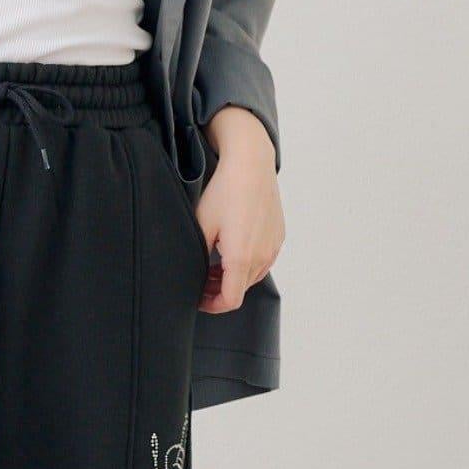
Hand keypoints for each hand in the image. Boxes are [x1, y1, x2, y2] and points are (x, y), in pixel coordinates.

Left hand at [194, 107, 284, 313]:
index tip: (198, 299)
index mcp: (241, 258)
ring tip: (213, 266)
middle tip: (199, 281)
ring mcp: (273, 247)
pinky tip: (231, 249)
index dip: (212, 305)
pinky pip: (262, 261)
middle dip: (219, 291)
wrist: (251, 163)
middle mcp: (262, 256)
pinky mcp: (278, 236)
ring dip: (233, 278)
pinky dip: (246, 264)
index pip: (230, 301)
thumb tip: (190, 274)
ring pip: (252, 277)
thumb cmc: (225, 191)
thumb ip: (196, 256)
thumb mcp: (201, 225)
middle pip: (240, 290)